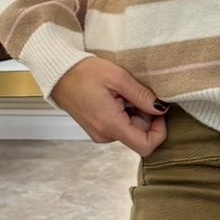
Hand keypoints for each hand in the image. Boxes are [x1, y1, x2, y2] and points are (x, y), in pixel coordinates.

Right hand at [49, 56, 169, 155]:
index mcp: (111, 126)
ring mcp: (100, 133)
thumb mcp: (118, 78)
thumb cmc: (84, 73)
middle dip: (145, 115)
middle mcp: (105, 135)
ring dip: (134, 112)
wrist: (57, 73)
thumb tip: (161, 109)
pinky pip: (119, 125)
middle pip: (139, 135)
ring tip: (122, 92)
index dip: (159, 132)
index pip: (146, 146)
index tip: (159, 111)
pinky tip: (115, 96)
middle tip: (136, 92)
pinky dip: (124, 112)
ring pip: (130, 129)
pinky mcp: (97, 128)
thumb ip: (142, 96)